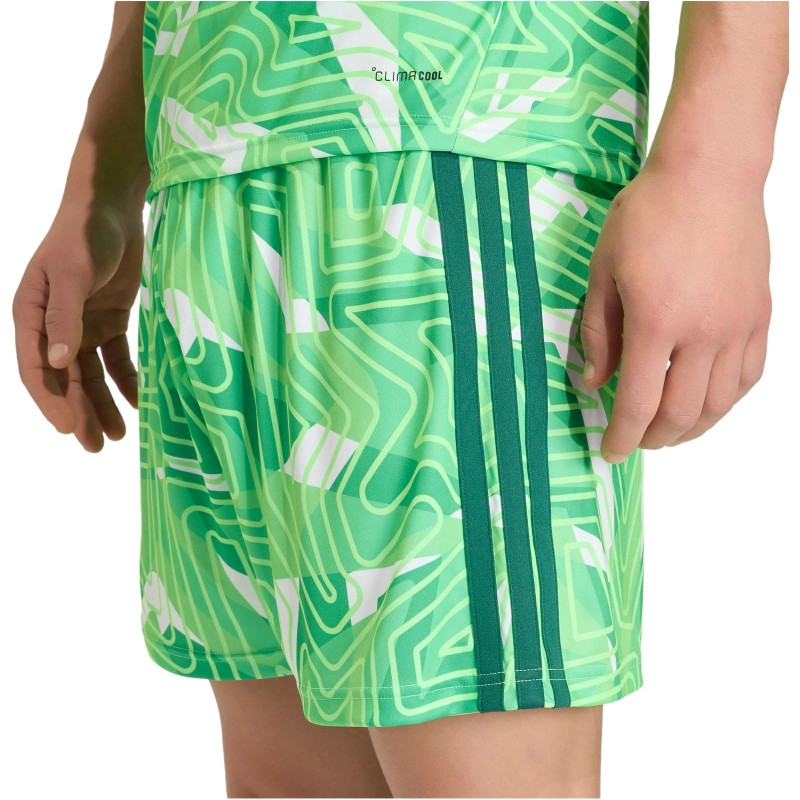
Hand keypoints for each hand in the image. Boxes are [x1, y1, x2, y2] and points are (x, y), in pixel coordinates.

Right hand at [12, 197, 143, 451]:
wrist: (114, 207)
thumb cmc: (84, 234)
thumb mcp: (73, 273)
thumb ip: (65, 317)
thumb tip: (55, 362)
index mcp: (32, 316)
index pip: (36, 369)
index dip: (52, 401)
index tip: (71, 429)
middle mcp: (54, 325)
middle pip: (65, 379)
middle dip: (80, 412)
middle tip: (97, 447)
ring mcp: (82, 324)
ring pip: (91, 374)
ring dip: (103, 403)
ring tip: (118, 436)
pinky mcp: (109, 319)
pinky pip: (117, 358)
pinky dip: (127, 379)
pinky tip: (139, 401)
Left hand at [579, 154, 771, 462]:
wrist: (709, 172)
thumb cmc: (648, 214)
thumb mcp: (602, 271)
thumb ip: (598, 333)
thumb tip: (594, 382)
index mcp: (655, 321)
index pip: (637, 403)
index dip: (621, 436)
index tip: (609, 451)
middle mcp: (702, 332)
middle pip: (681, 414)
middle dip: (653, 439)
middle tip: (635, 441)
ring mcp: (737, 325)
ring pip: (719, 403)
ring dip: (692, 429)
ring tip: (668, 431)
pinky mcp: (760, 314)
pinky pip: (749, 376)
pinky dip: (726, 401)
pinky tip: (707, 401)